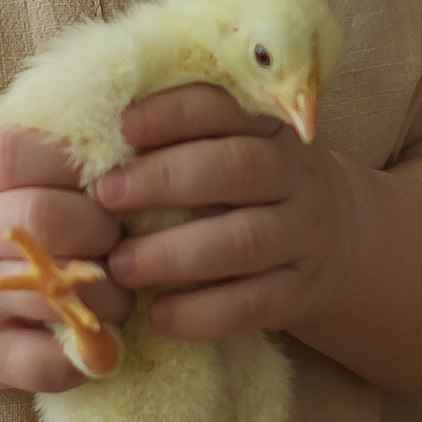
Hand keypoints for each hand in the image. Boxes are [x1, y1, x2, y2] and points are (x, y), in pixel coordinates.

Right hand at [0, 125, 127, 390]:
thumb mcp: (11, 168)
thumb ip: (62, 150)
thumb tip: (140, 150)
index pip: (21, 153)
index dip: (79, 166)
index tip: (107, 182)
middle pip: (42, 217)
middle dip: (102, 230)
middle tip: (120, 243)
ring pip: (50, 293)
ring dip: (108, 297)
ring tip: (120, 295)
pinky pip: (44, 362)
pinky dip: (87, 355)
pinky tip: (103, 342)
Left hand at [98, 83, 358, 343]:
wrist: (334, 242)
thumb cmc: (247, 186)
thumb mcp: (230, 144)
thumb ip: (178, 134)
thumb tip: (87, 123)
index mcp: (268, 126)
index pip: (225, 107)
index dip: (173, 114)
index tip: (121, 128)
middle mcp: (294, 174)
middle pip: (237, 169)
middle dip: (164, 180)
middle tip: (104, 195)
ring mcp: (302, 234)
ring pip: (244, 240)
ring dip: (175, 253)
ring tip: (120, 266)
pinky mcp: (299, 292)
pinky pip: (254, 303)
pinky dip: (202, 312)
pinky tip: (158, 314)